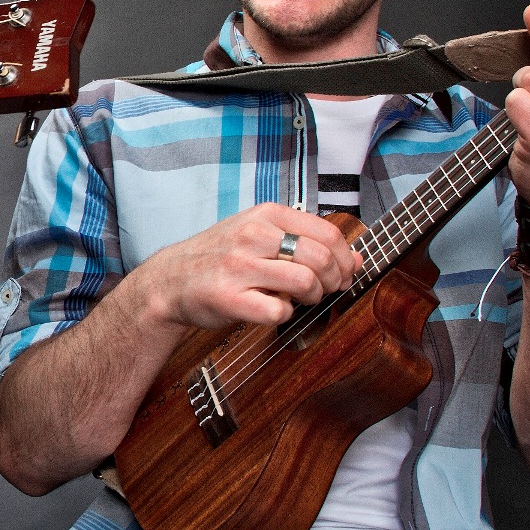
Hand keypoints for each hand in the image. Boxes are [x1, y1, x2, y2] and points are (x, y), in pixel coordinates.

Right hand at [130, 203, 360, 331]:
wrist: (171, 280)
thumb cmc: (221, 257)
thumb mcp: (261, 234)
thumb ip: (307, 241)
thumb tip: (358, 258)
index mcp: (265, 214)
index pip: (328, 233)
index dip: (346, 259)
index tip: (343, 274)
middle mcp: (252, 235)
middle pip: (321, 258)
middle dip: (333, 281)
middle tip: (324, 291)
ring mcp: (239, 266)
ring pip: (305, 282)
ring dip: (313, 297)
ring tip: (301, 299)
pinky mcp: (229, 298)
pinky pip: (279, 310)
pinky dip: (285, 314)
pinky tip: (274, 308)